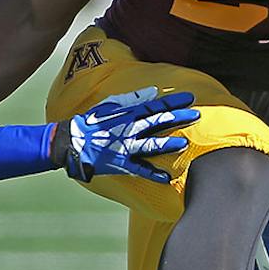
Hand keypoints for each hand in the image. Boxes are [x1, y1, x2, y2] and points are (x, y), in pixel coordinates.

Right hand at [64, 88, 197, 183]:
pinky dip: (152, 174)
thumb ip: (133, 98)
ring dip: (168, 144)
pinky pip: (139, 170)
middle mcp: (129, 129)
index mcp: (127, 114)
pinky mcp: (120, 164)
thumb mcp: (110, 105)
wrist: (71, 142)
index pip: (155, 105)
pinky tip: (166, 178)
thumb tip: (154, 92)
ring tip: (184, 144)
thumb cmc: (91, 122)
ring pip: (151, 145)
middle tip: (197, 115)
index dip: (174, 102)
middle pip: (158, 122)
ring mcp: (125, 147)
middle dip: (178, 118)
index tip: (190, 98)